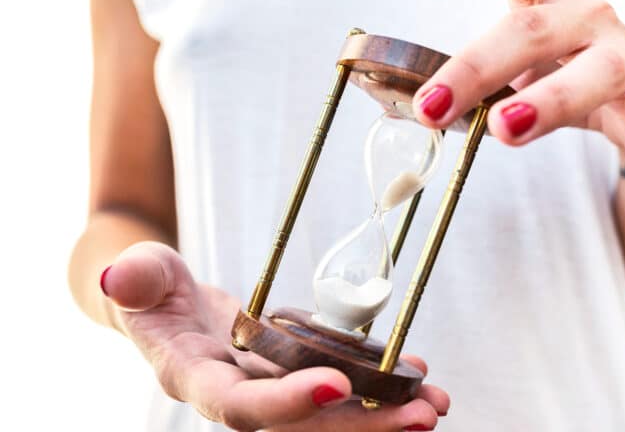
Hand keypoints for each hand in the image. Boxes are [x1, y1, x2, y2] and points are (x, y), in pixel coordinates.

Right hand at [100, 242, 448, 430]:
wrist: (166, 305)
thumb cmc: (150, 288)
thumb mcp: (138, 276)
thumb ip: (134, 280)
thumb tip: (119, 278)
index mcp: (197, 379)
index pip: (240, 405)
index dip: (285, 404)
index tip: (335, 386)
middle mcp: (239, 395)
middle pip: (303, 427)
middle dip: (362, 426)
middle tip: (421, 415)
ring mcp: (270, 388)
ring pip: (330, 416)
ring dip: (385, 414)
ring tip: (435, 403)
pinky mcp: (292, 373)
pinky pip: (341, 385)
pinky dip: (380, 383)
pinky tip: (418, 373)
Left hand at [412, 0, 624, 158]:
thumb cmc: (565, 86)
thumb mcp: (514, 82)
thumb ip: (467, 92)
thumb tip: (404, 111)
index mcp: (540, 11)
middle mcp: (582, 20)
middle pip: (525, 33)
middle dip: (474, 70)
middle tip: (433, 107)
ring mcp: (623, 55)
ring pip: (589, 72)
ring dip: (547, 100)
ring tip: (509, 127)